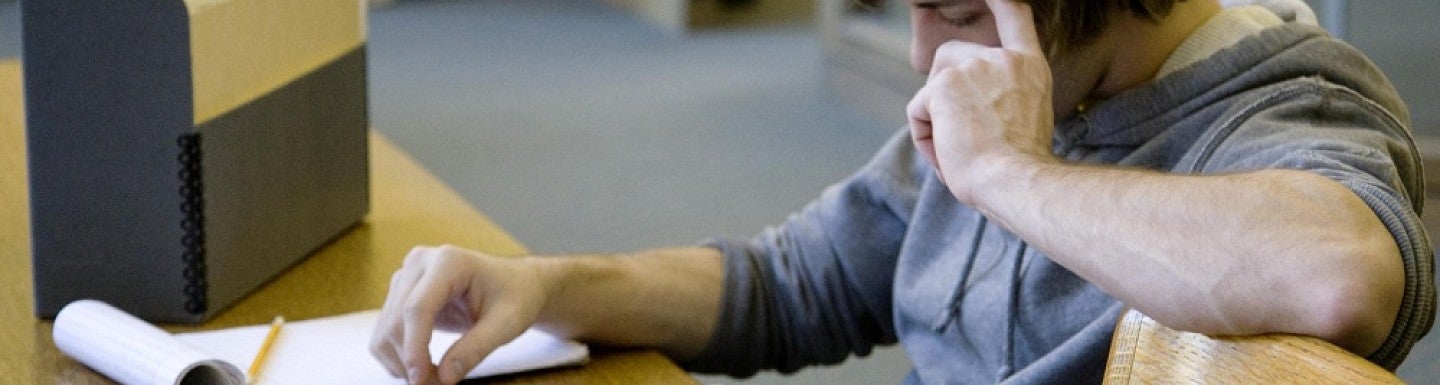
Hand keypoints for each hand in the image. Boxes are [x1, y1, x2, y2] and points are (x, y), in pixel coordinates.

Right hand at [370, 245, 551, 384]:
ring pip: (385, 329)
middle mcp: (420, 264)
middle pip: (397, 320)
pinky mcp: (400, 294)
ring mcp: (406, 277)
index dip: (414, 347)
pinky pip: (385, 332)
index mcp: (449, 262)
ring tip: (433, 379)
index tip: (420, 380)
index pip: (417, 308)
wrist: (514, 284)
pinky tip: (423, 366)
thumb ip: (476, 348)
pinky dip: (398, 356)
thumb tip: (444, 377)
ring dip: (401, 362)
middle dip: (410, 360)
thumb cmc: (515, 297)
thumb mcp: (507, 324)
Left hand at [907, 0, 1054, 203]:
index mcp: (1029, 67)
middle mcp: (1002, 59)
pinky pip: (917, 111)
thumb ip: (1000, 99)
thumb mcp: (1024, 121)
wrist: (1018, 183)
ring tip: (958, 151)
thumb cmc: (1021, 170)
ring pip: (931, 87)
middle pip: (949, 56)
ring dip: (935, 120)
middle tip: (959, 135)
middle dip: (941, 91)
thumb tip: (963, 110)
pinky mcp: (943, 85)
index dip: (999, 1)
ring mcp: (972, 67)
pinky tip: (947, 156)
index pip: (1015, 17)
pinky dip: (924, 139)